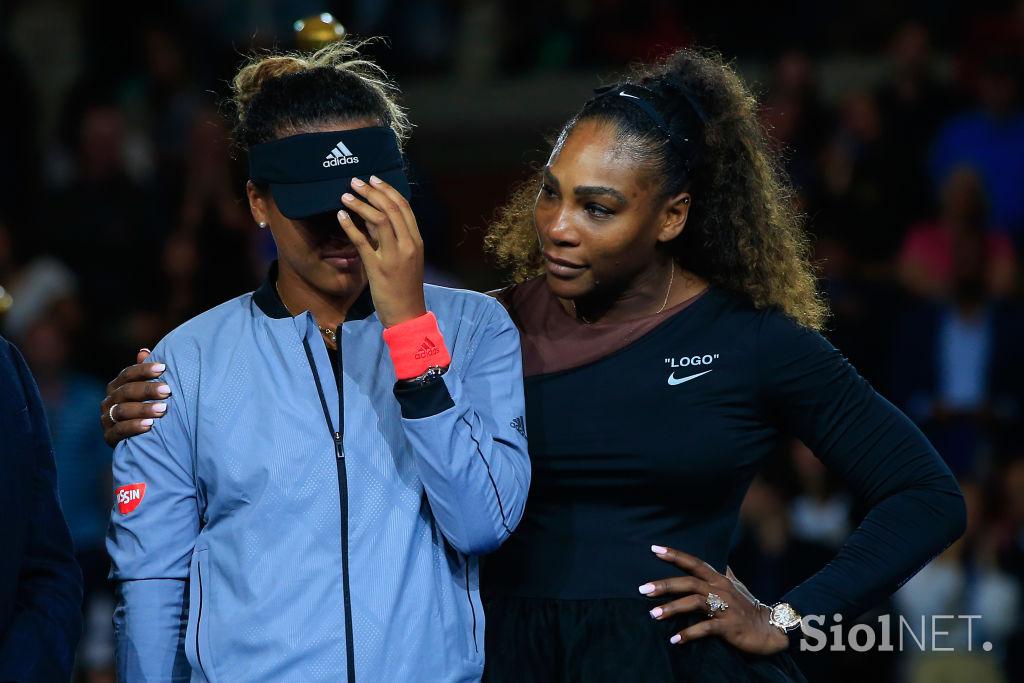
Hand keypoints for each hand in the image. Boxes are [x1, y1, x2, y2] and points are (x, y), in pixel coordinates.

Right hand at [100, 348, 171, 446]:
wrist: (143, 442)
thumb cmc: (149, 409)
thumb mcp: (149, 392)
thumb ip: (147, 374)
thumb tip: (143, 351)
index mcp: (117, 387)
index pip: (127, 374)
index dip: (144, 370)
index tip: (163, 368)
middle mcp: (109, 401)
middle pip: (126, 391)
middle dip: (148, 390)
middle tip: (168, 391)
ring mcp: (107, 419)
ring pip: (123, 410)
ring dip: (143, 409)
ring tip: (163, 409)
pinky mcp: (109, 437)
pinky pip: (119, 431)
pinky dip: (134, 427)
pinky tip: (149, 425)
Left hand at [337, 175, 425, 327]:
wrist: (407, 314)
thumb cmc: (405, 286)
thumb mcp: (405, 258)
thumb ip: (392, 237)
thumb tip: (373, 216)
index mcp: (416, 241)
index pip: (404, 207)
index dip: (388, 190)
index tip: (374, 179)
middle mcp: (408, 245)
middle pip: (392, 209)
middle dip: (372, 191)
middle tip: (355, 181)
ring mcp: (393, 256)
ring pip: (379, 220)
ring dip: (361, 204)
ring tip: (346, 195)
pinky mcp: (378, 268)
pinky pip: (362, 241)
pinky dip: (350, 225)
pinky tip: (341, 215)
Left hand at [640, 546, 789, 654]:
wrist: (771, 629)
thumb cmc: (749, 607)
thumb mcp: (735, 586)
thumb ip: (723, 574)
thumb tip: (720, 562)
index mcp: (719, 579)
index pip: (694, 563)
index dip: (675, 555)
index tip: (654, 549)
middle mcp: (720, 589)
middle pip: (689, 582)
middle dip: (665, 585)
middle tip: (643, 589)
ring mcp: (725, 607)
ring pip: (695, 603)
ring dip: (673, 608)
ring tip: (653, 615)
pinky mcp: (729, 626)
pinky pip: (706, 628)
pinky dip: (689, 633)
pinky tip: (675, 639)